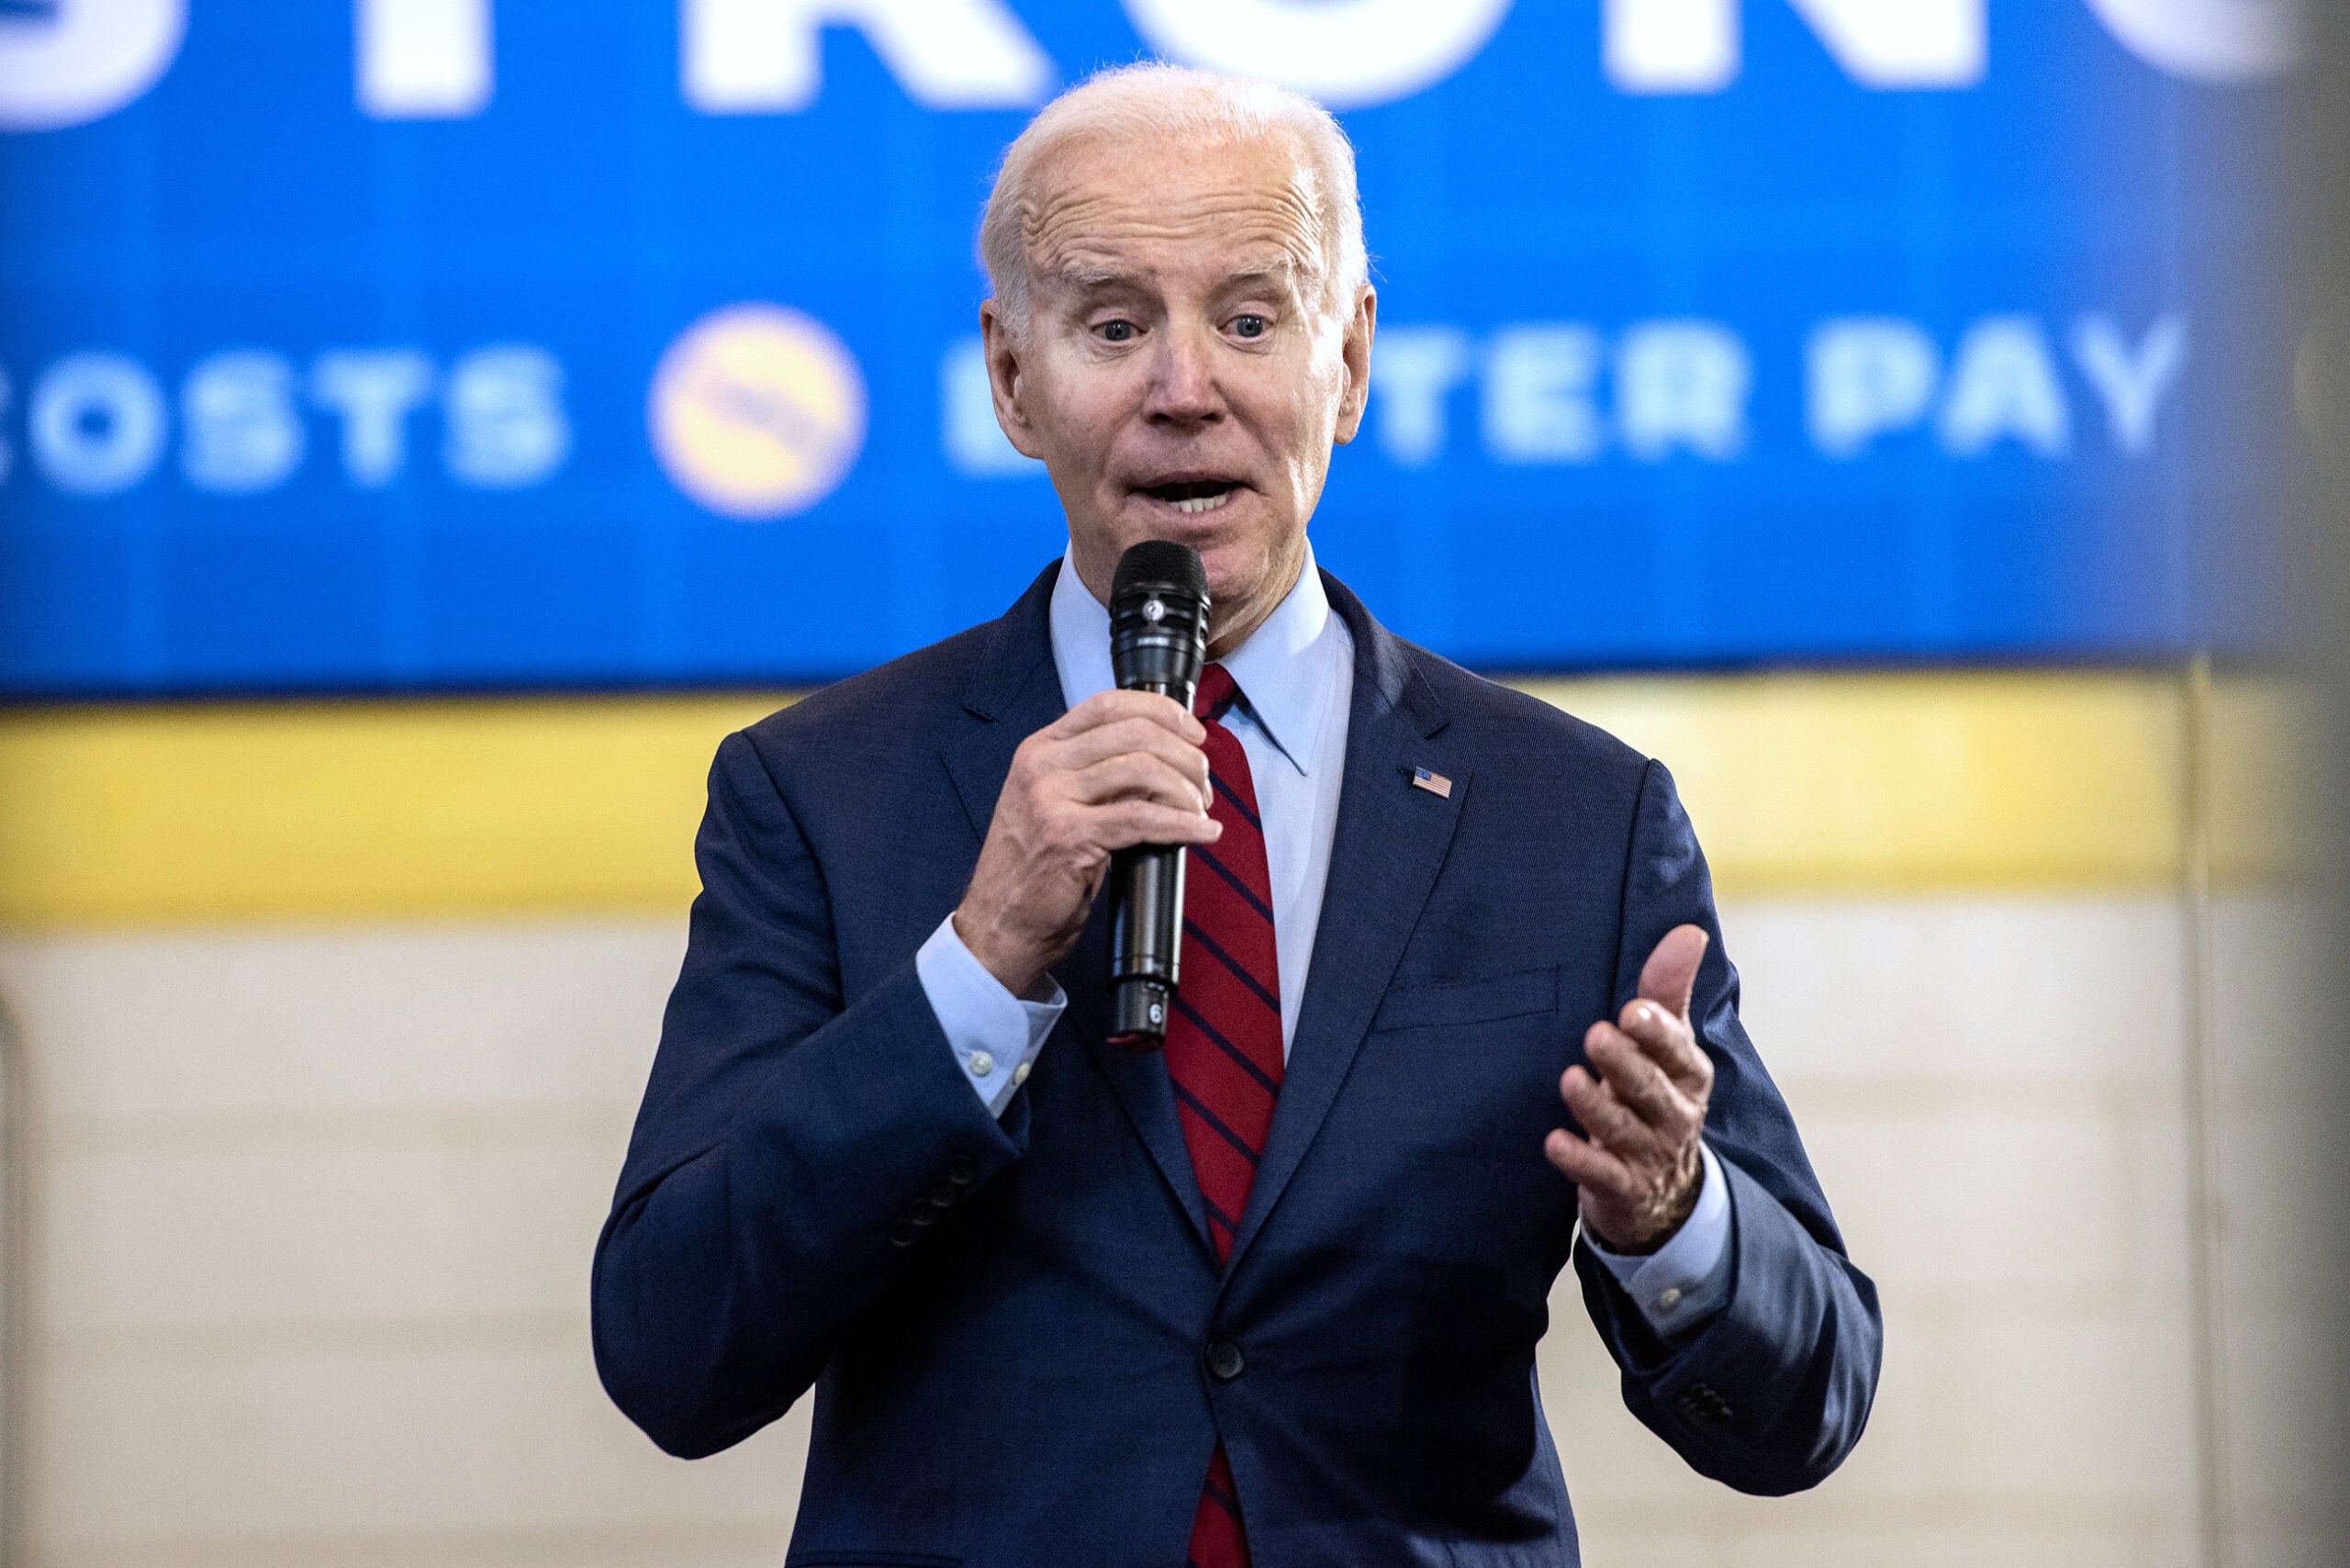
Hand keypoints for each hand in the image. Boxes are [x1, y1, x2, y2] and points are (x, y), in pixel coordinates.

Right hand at [954, 690, 1220, 998]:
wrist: (999, 924)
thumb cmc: (1033, 870)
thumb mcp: (1058, 804)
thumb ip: (1100, 777)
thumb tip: (1164, 762)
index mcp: (1040, 749)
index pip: (1109, 704)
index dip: (1162, 712)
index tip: (1193, 733)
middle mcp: (1041, 765)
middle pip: (1134, 733)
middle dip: (1184, 757)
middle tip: (1202, 785)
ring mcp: (1049, 799)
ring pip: (1143, 770)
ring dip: (1186, 791)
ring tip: (1198, 811)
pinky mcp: (1067, 836)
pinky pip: (1142, 819)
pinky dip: (1183, 825)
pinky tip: (1202, 832)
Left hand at [1544, 924, 1714, 1253]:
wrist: (1661, 1191)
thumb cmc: (1653, 1093)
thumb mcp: (1665, 1046)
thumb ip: (1668, 991)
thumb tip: (1690, 931)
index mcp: (1688, 1074)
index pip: (1677, 1051)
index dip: (1658, 1033)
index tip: (1634, 1011)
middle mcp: (1675, 1114)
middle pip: (1650, 1088)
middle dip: (1626, 1063)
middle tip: (1596, 1034)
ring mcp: (1650, 1155)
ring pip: (1624, 1129)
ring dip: (1596, 1106)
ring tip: (1570, 1080)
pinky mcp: (1623, 1188)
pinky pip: (1602, 1175)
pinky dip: (1578, 1161)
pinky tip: (1552, 1142)